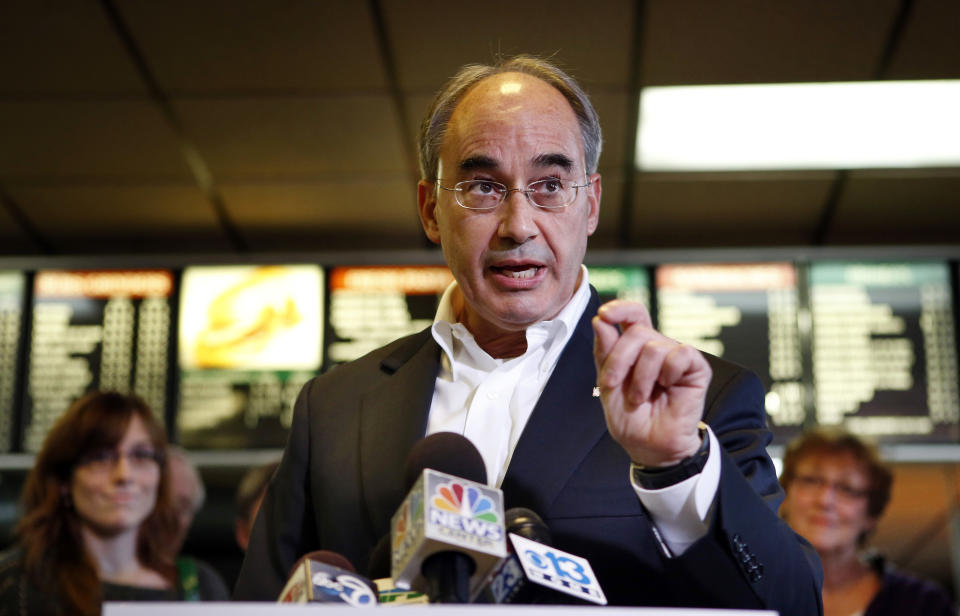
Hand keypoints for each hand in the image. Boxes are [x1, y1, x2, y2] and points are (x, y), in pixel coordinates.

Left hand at [592, 300, 711, 466]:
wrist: (649, 447)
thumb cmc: (631, 418)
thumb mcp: (608, 385)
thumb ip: (604, 353)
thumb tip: (600, 320)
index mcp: (635, 347)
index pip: (632, 314)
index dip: (619, 308)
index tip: (603, 315)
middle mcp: (657, 346)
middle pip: (637, 331)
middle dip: (619, 360)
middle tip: (613, 385)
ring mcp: (676, 356)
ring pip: (654, 346)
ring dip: (641, 377)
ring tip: (639, 397)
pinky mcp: (696, 368)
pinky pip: (680, 354)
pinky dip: (667, 373)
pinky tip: (666, 387)